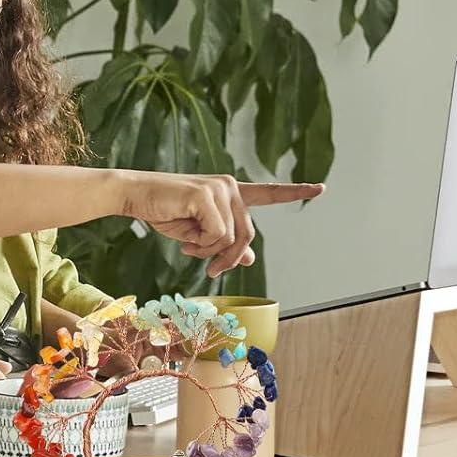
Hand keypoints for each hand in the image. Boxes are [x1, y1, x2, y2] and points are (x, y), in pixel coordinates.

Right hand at [119, 173, 324, 277]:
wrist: (135, 196)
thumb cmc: (164, 213)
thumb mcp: (197, 234)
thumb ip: (225, 243)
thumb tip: (249, 257)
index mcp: (230, 192)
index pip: (268, 193)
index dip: (294, 192)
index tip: (320, 188)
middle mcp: (230, 186)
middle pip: (247, 234)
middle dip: (228, 258)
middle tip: (211, 270)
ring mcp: (220, 188)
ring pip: (231, 238)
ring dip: (208, 251)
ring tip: (188, 246)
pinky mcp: (207, 195)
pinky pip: (216, 234)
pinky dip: (199, 244)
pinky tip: (184, 235)